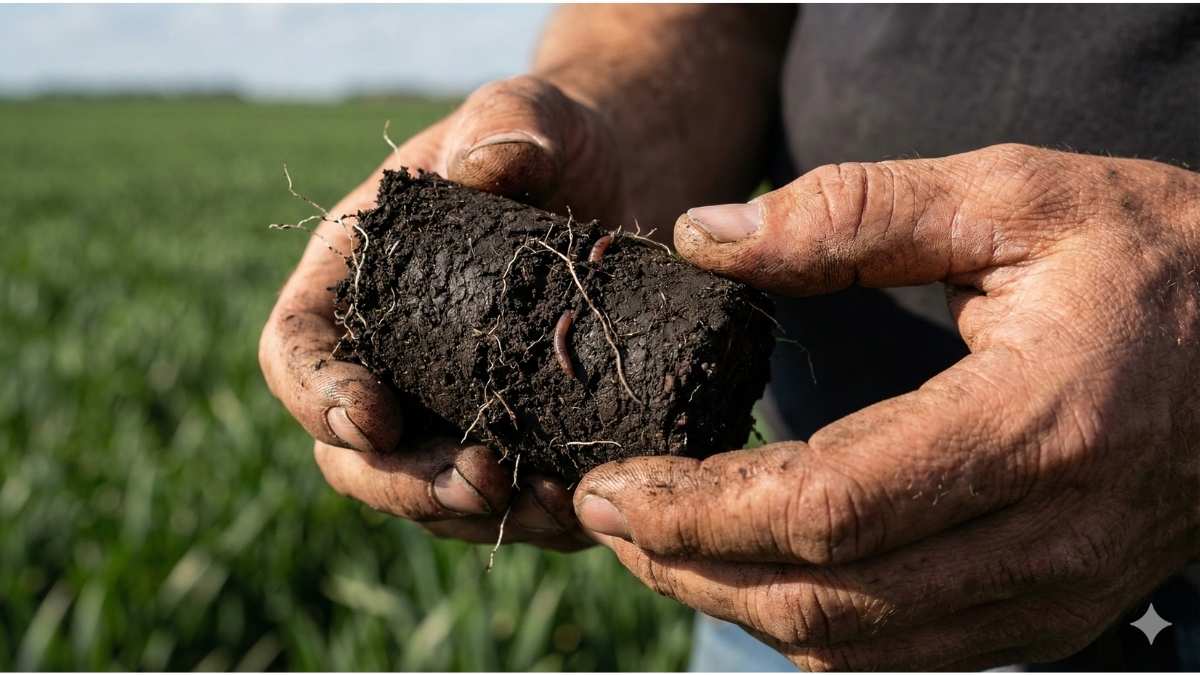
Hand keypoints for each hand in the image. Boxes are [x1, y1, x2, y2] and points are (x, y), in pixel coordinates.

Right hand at [260, 75, 625, 550]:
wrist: (610, 187)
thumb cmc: (548, 142)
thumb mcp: (530, 113)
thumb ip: (508, 122)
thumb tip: (487, 166)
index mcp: (352, 282)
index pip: (297, 351)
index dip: (318, 395)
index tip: (372, 418)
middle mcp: (383, 357)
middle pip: (352, 453)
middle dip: (405, 481)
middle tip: (478, 482)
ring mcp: (441, 407)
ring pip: (424, 492)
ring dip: (473, 512)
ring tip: (545, 505)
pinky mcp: (505, 435)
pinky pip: (499, 497)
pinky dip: (533, 514)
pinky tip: (579, 504)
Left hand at [574, 144, 1199, 667]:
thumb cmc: (1157, 256)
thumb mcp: (1014, 196)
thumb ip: (854, 212)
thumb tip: (708, 237)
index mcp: (1038, 424)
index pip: (829, 508)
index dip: (700, 509)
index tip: (611, 484)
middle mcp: (1051, 538)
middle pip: (826, 602)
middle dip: (692, 566)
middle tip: (607, 515)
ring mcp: (1058, 594)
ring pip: (857, 650)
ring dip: (735, 602)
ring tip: (656, 542)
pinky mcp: (1054, 612)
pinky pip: (905, 657)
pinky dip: (809, 624)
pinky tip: (754, 568)